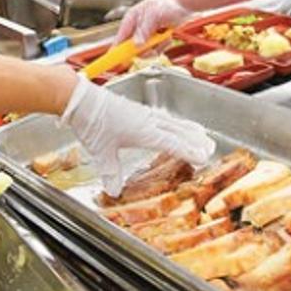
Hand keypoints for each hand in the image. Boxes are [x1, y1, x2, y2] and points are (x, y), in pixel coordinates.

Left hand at [61, 76, 214, 195]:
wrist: (79, 99)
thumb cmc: (92, 122)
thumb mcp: (101, 152)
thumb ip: (111, 172)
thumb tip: (115, 192)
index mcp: (144, 132)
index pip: (173, 143)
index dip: (189, 151)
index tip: (204, 157)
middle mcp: (147, 120)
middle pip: (178, 130)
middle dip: (195, 139)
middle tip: (211, 145)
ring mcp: (142, 113)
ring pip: (171, 121)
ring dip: (187, 128)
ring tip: (200, 132)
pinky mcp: (135, 109)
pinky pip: (161, 116)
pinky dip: (173, 121)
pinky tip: (171, 123)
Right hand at [115, 0, 190, 44]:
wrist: (182, 5)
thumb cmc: (167, 4)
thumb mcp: (153, 15)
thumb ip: (144, 30)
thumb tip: (137, 44)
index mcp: (131, 19)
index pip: (120, 37)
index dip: (117, 49)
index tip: (116, 59)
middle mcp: (136, 28)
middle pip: (132, 48)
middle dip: (144, 50)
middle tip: (152, 47)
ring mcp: (145, 35)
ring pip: (144, 51)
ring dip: (156, 47)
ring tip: (163, 38)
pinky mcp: (154, 40)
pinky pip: (155, 50)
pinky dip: (162, 46)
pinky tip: (166, 37)